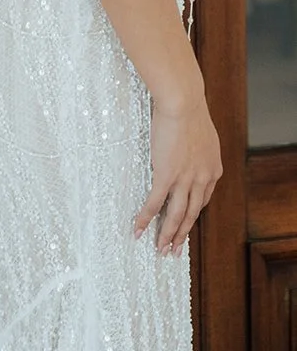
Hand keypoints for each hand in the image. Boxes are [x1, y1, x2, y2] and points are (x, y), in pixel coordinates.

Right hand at [134, 89, 221, 255]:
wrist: (183, 102)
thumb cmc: (189, 108)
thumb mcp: (202, 133)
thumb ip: (198, 148)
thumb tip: (188, 148)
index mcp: (212, 169)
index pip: (203, 199)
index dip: (192, 213)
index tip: (185, 223)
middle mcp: (202, 179)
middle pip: (192, 214)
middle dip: (181, 233)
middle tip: (174, 250)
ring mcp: (185, 179)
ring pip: (176, 215)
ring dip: (167, 235)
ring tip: (160, 249)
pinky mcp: (166, 175)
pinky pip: (155, 203)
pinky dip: (146, 218)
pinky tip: (138, 228)